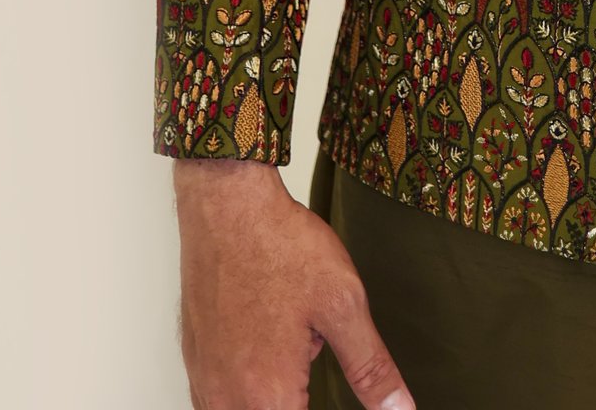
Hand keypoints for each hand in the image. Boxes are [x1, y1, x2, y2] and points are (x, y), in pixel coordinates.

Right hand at [173, 160, 414, 409]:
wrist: (227, 205)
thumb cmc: (282, 246)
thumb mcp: (343, 302)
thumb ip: (370, 366)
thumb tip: (400, 408)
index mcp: (269, 396)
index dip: (319, 403)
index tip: (321, 374)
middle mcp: (227, 400)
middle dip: (298, 397)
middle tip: (310, 350)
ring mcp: (205, 381)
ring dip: (273, 396)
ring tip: (293, 358)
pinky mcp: (195, 360)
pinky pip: (217, 400)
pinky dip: (245, 389)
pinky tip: (265, 355)